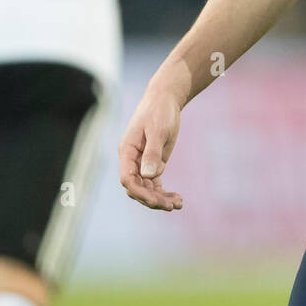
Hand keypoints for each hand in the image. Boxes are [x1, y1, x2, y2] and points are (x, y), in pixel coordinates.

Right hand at [118, 84, 183, 209]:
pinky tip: (178, 199)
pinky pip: (155, 184)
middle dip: (152, 199)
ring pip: (146, 189)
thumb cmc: (159, 111)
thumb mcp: (158, 130)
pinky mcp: (153, 163)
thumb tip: (148, 175)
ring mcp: (142, 163)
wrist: (165, 99)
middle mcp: (131, 160)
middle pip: (137, 188)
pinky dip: (164, 193)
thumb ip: (152, 153)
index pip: (127, 179)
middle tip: (172, 206)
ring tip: (178, 204)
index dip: (139, 192)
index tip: (156, 200)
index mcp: (127, 151)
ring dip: (160, 199)